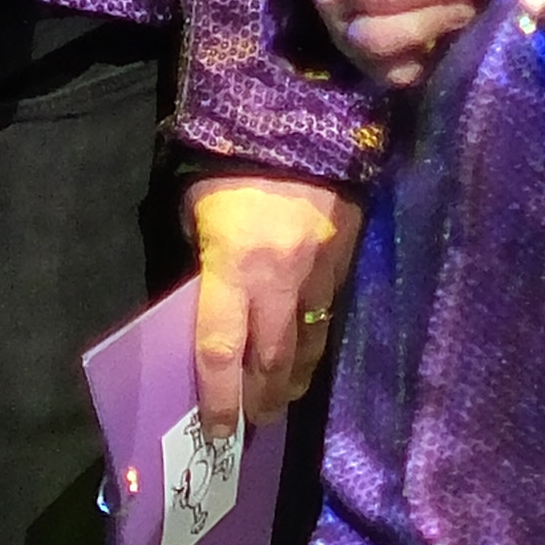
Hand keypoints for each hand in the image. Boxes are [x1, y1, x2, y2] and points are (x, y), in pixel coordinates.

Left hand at [185, 175, 356, 429]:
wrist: (304, 113)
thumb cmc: (232, 160)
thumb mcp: (197, 210)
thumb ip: (203, 261)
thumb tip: (206, 299)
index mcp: (235, 266)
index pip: (222, 350)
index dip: (220, 398)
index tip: (218, 431)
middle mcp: (281, 279)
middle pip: (273, 359)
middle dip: (262, 399)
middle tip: (255, 426)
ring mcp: (320, 270)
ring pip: (310, 342)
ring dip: (295, 378)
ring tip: (283, 399)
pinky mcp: (347, 256)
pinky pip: (331, 311)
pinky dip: (319, 339)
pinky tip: (311, 351)